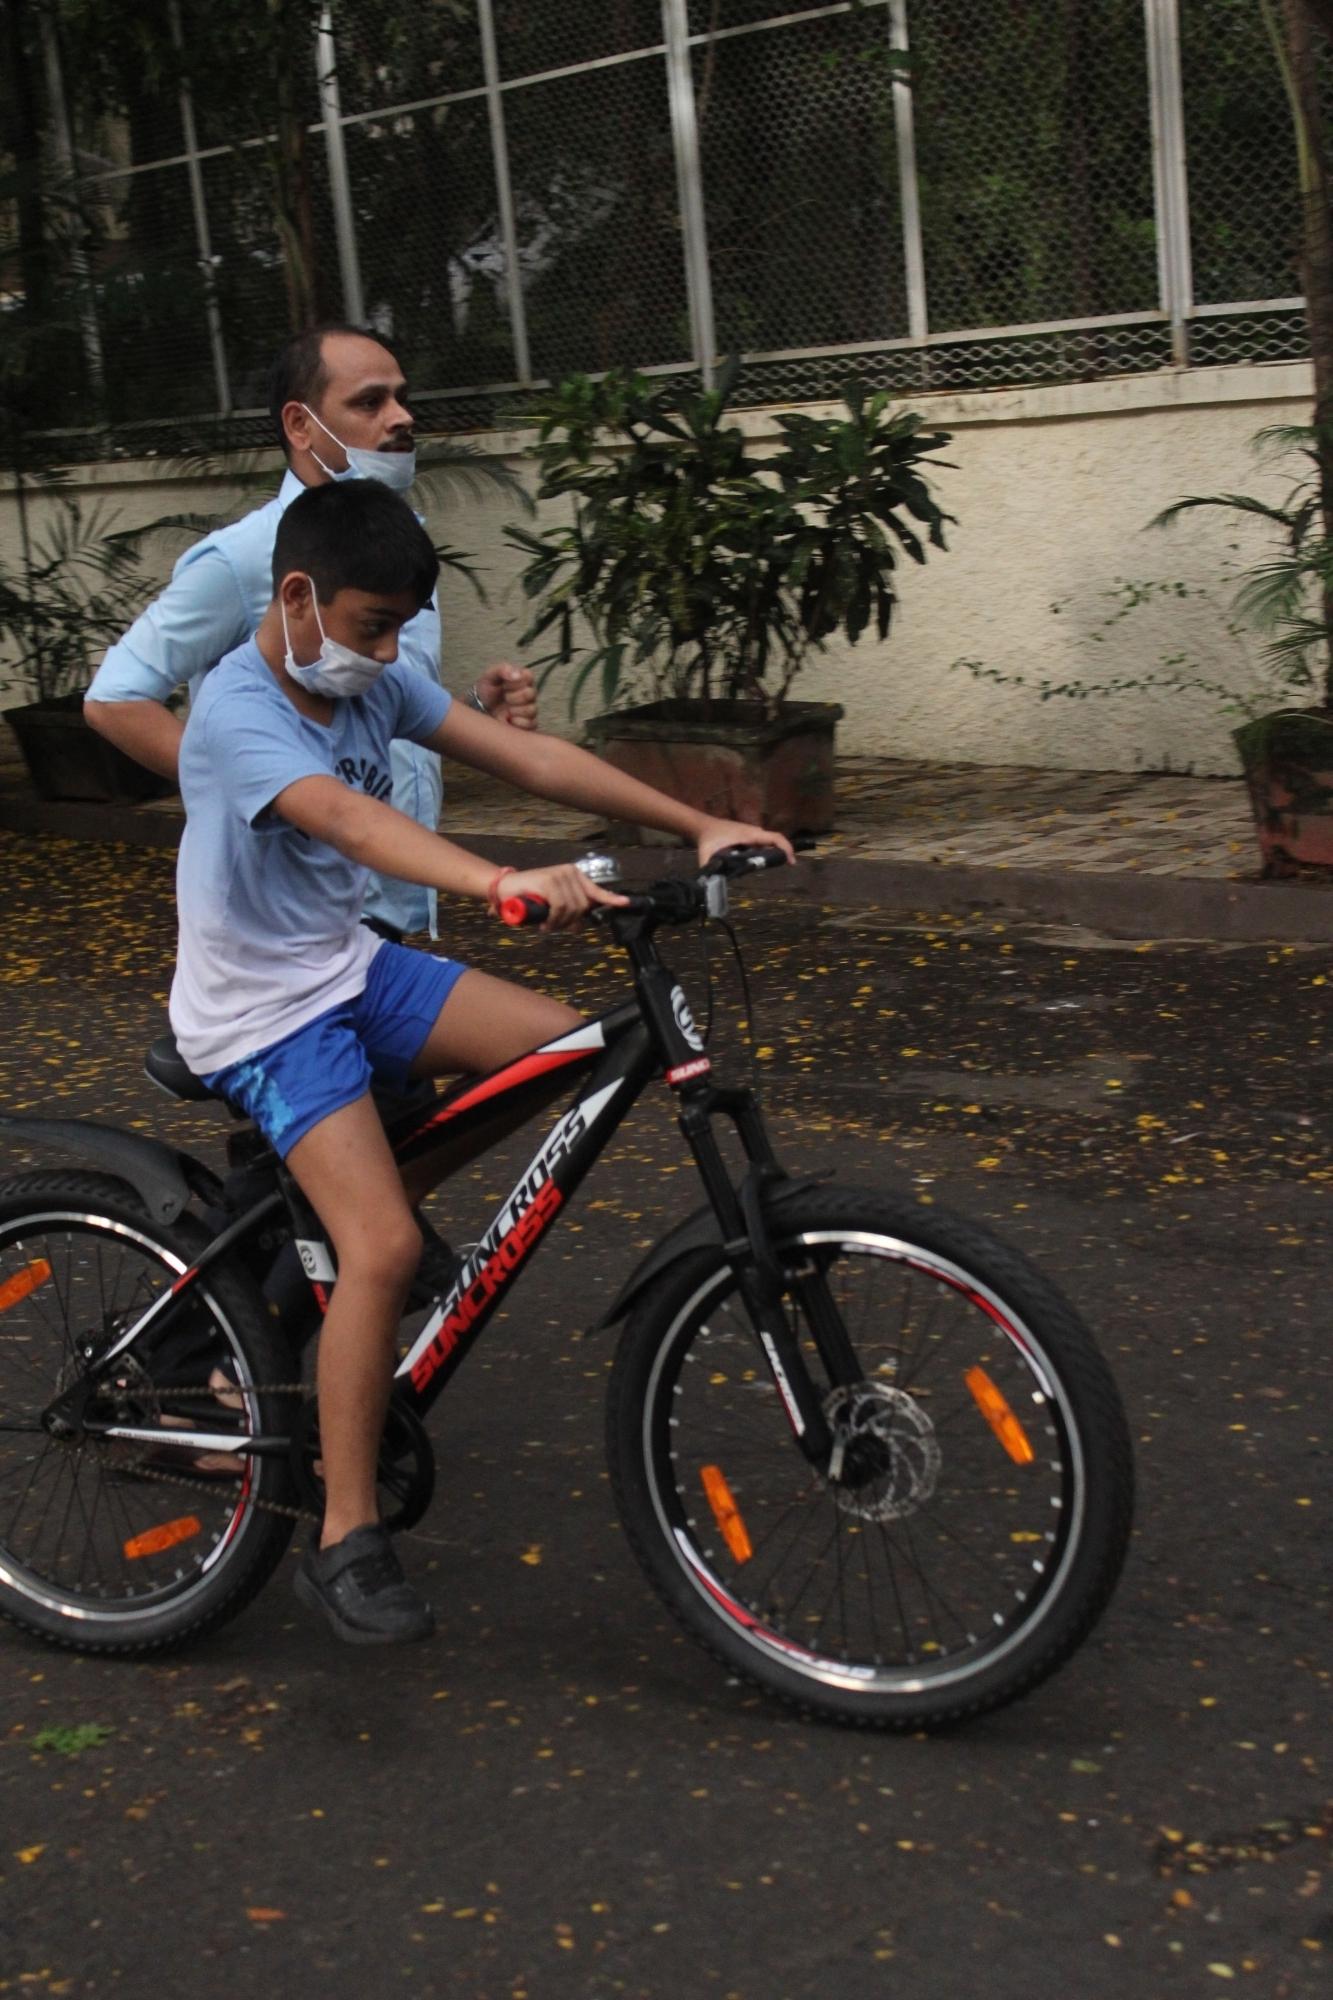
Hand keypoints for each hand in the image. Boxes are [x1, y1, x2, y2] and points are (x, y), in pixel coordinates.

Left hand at [475, 662, 538, 729]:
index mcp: (522, 679)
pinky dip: (518, 722)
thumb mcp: (490, 676)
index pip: (529, 676)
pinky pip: (531, 724)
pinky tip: (509, 719)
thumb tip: (516, 674)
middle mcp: (529, 694)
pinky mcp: (528, 723)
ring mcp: (529, 709)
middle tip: (504, 697)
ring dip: (516, 710)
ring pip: (532, 709)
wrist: (478, 708)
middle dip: (514, 696)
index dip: (516, 681)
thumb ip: (502, 669)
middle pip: (531, 693)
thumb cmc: (486, 691)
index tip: (504, 684)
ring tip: (506, 710)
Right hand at [502, 863, 627, 930]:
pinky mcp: (549, 882)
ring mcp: (559, 875)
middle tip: (555, 927)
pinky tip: (545, 925)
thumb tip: (580, 926)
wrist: (505, 888)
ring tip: (548, 926)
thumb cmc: (529, 897)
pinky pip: (560, 907)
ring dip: (560, 924)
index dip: (611, 899)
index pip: (596, 890)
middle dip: (571, 922)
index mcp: (574, 876)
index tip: (626, 903)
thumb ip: (568, 910)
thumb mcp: (553, 904)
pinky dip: (553, 920)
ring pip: (572, 909)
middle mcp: (569, 873)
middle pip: (583, 907)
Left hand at [695, 819, 795, 868]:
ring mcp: (752, 834)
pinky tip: (765, 864)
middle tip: (788, 866)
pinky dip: (768, 852)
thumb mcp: (706, 853)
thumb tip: (708, 885)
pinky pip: (763, 844)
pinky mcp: (749, 837)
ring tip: (779, 867)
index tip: (791, 861)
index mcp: (749, 835)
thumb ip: (707, 868)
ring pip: (769, 843)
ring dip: (776, 853)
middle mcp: (754, 833)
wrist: (703, 826)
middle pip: (775, 841)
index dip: (785, 847)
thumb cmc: (707, 838)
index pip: (774, 838)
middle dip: (783, 853)